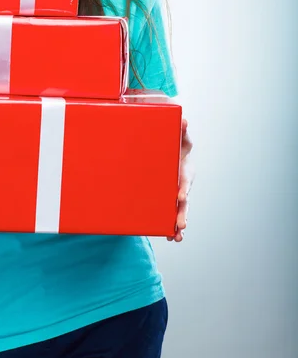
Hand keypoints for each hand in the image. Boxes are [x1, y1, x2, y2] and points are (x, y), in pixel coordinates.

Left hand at [167, 118, 194, 242]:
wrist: (175, 155)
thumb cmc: (178, 146)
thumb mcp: (181, 138)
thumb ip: (182, 130)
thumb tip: (184, 119)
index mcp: (185, 172)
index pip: (186, 181)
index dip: (184, 188)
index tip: (180, 196)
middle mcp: (183, 186)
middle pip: (185, 202)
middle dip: (183, 213)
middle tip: (182, 225)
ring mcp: (177, 194)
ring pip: (180, 212)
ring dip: (180, 224)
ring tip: (177, 238)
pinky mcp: (170, 200)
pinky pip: (172, 214)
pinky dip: (172, 226)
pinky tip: (170, 237)